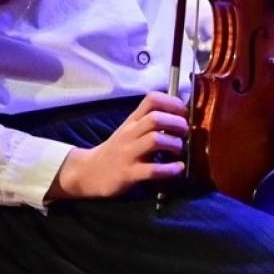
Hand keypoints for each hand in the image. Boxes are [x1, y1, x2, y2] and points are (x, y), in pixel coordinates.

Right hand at [46, 91, 186, 199]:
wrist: (89, 172)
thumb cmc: (117, 150)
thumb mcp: (130, 130)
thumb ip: (150, 121)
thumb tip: (181, 114)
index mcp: (132, 121)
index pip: (151, 99)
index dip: (172, 102)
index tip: (184, 112)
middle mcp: (130, 134)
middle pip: (155, 119)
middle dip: (176, 123)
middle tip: (185, 133)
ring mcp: (128, 154)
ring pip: (154, 140)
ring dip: (174, 144)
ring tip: (179, 150)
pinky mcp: (128, 174)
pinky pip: (152, 170)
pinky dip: (170, 169)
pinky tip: (178, 169)